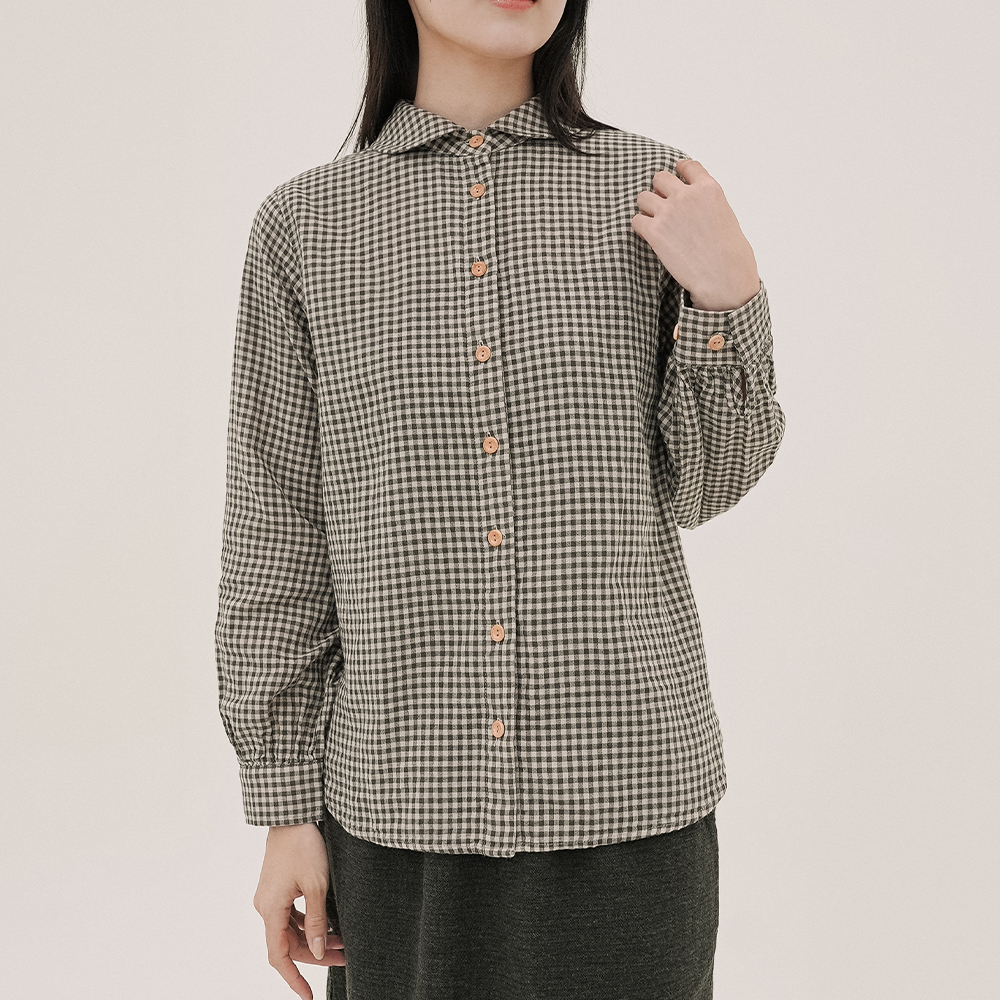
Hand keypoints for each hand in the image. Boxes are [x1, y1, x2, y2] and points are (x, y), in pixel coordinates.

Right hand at [253, 822, 346, 999]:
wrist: (293, 814)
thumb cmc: (304, 845)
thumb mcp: (316, 886)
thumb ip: (316, 922)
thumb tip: (316, 952)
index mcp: (271, 909)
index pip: (279, 956)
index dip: (294, 978)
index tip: (307, 996)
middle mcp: (266, 906)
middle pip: (289, 943)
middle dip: (315, 955)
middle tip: (343, 958)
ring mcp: (271, 897)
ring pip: (291, 930)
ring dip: (315, 938)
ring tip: (342, 943)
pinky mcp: (278, 887)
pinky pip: (291, 915)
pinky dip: (310, 923)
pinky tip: (329, 925)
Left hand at [631, 159, 759, 311]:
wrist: (723, 277)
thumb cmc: (731, 255)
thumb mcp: (726, 216)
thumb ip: (708, 204)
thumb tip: (696, 207)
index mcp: (709, 188)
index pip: (687, 166)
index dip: (679, 172)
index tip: (676, 178)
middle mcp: (687, 195)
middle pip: (660, 178)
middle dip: (660, 190)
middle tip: (663, 206)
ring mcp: (669, 212)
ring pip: (643, 197)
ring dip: (647, 208)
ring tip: (655, 222)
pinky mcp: (654, 232)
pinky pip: (636, 220)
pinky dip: (640, 227)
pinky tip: (649, 236)